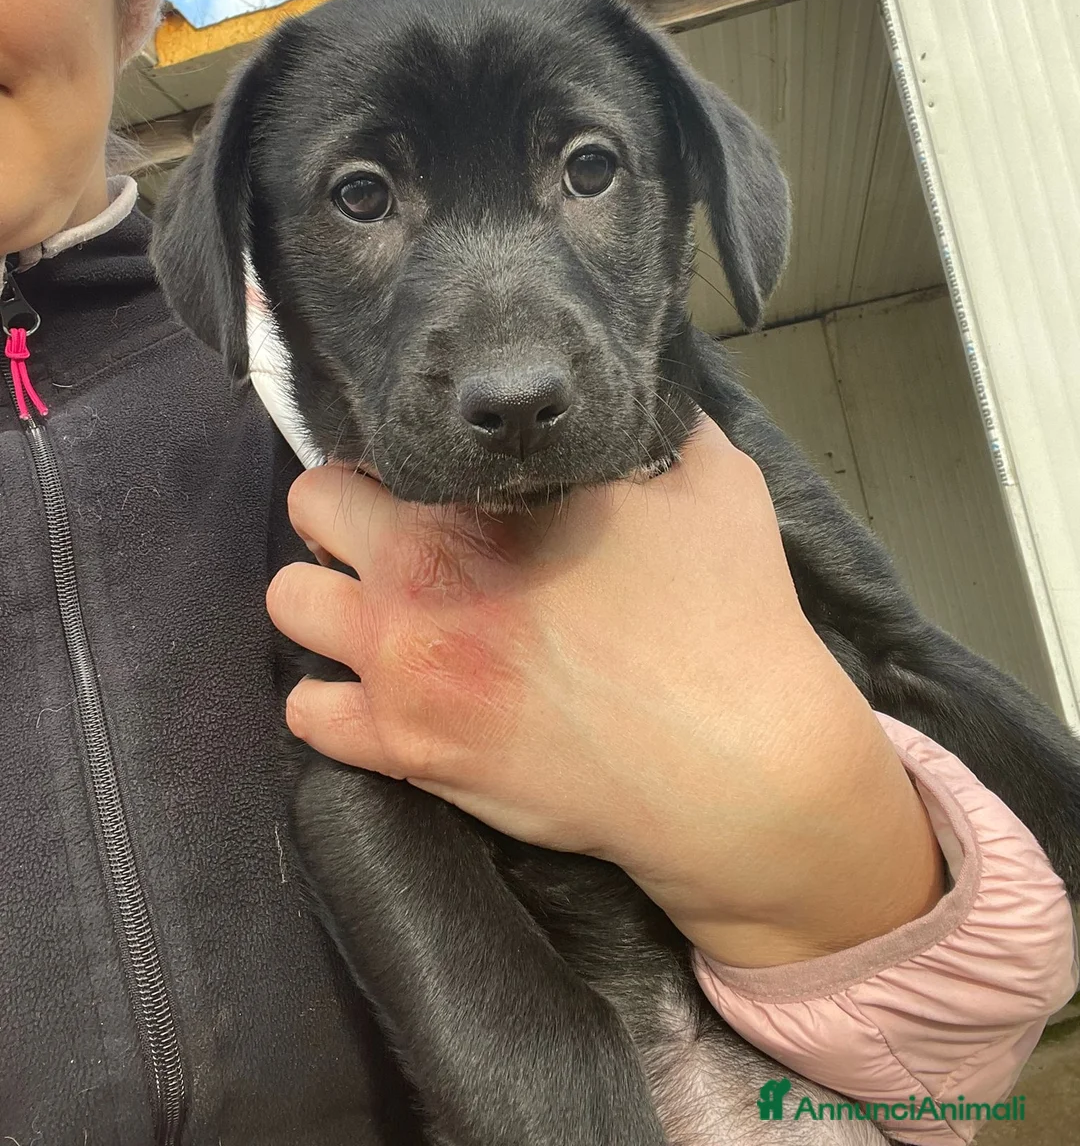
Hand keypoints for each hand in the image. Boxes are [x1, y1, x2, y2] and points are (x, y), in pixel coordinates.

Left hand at [267, 415, 942, 967]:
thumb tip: (639, 393)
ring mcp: (401, 667)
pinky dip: (334, 701)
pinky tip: (382, 695)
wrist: (734, 765)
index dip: (398, 461)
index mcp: (479, 499)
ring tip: (384, 615)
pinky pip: (308, 717)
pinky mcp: (406, 751)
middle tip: (394, 539)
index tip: (427, 483)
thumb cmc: (727, 614)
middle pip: (308, 509)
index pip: (373, 448)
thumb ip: (656, 425)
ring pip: (291, 605)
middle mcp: (415, 573)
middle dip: (343, 515)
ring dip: (329, 601)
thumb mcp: (713, 480)